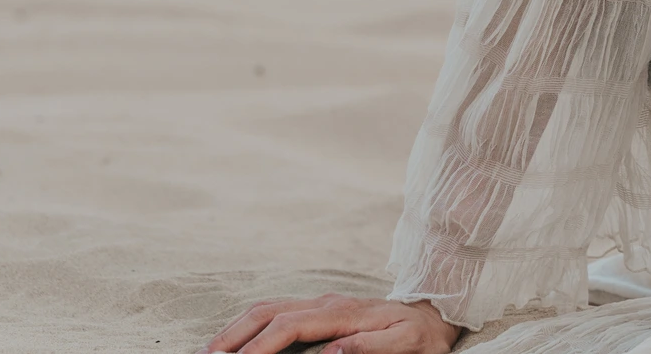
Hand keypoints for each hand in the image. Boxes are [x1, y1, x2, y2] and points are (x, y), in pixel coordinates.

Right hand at [199, 294, 461, 353]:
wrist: (437, 311)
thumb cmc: (421, 336)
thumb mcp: (405, 345)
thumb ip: (369, 346)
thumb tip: (331, 352)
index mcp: (342, 313)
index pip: (288, 326)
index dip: (258, 346)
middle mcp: (326, 302)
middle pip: (267, 312)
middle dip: (233, 336)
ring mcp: (321, 302)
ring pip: (267, 308)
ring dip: (236, 328)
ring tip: (213, 351)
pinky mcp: (320, 307)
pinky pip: (277, 310)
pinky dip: (251, 324)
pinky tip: (239, 339)